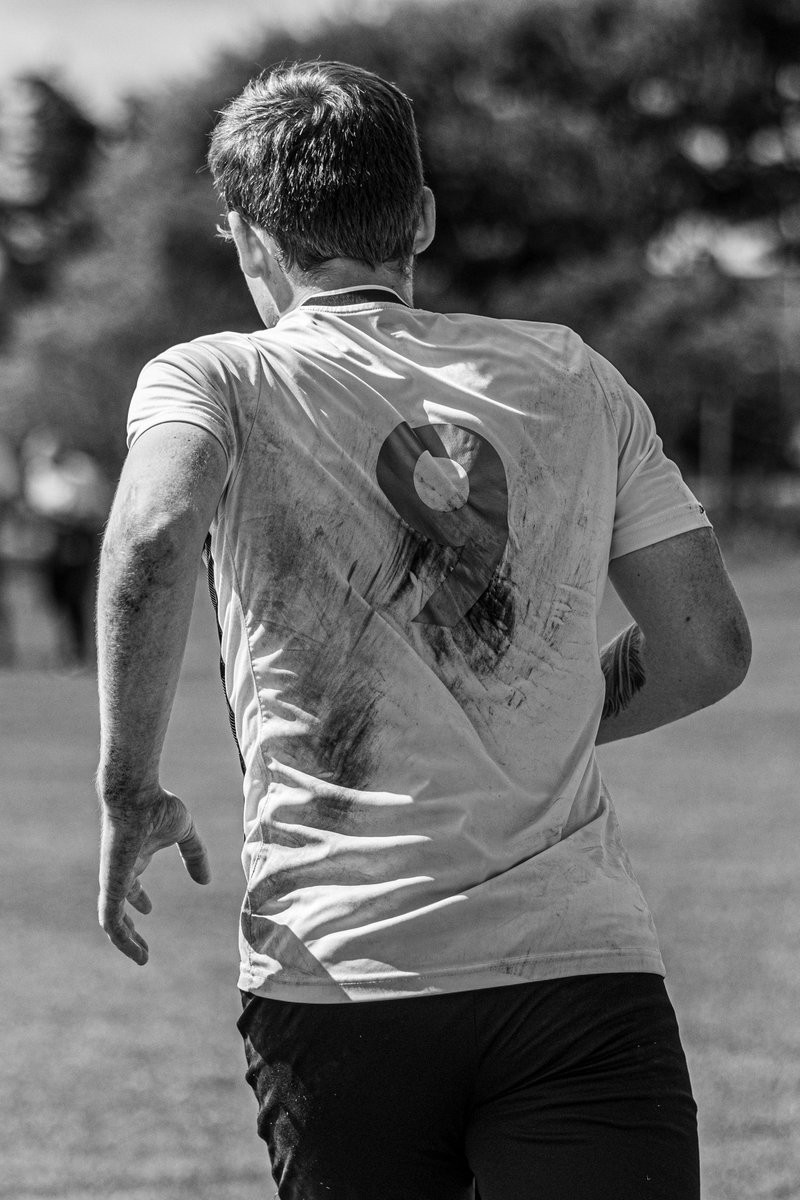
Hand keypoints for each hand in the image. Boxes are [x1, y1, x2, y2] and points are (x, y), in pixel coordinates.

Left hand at [98, 786, 210, 964]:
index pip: (130, 886)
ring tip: (140, 957)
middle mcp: (121, 871)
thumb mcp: (184, 831)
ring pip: (112, 921)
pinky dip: (120, 937)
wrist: (136, 795)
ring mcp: (114, 880)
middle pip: (118, 908)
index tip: (148, 911)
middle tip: (141, 948)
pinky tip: (131, 947)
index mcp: (135, 858)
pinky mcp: (111, 885)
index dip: (138, 901)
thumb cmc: (157, 805)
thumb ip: (195, 854)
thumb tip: (206, 880)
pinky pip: (110, 919)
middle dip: (128, 930)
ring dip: (125, 941)